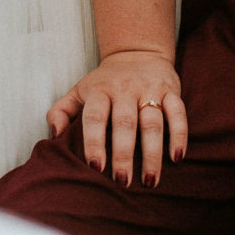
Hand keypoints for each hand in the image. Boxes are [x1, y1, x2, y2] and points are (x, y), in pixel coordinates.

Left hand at [47, 49, 186, 187]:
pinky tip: (177, 157)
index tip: (96, 167)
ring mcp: (149, 89)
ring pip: (152, 122)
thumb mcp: (79, 90)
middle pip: (124, 124)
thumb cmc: (104, 82)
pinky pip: (178, 113)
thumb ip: (61, 111)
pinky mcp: (171, 90)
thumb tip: (54, 136)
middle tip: (123, 182)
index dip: (94, 142)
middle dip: (124, 154)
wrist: (138, 52)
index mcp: (99, 90)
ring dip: (152, 153)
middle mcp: (124, 89)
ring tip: (149, 180)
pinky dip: (179, 135)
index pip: (95, 117)